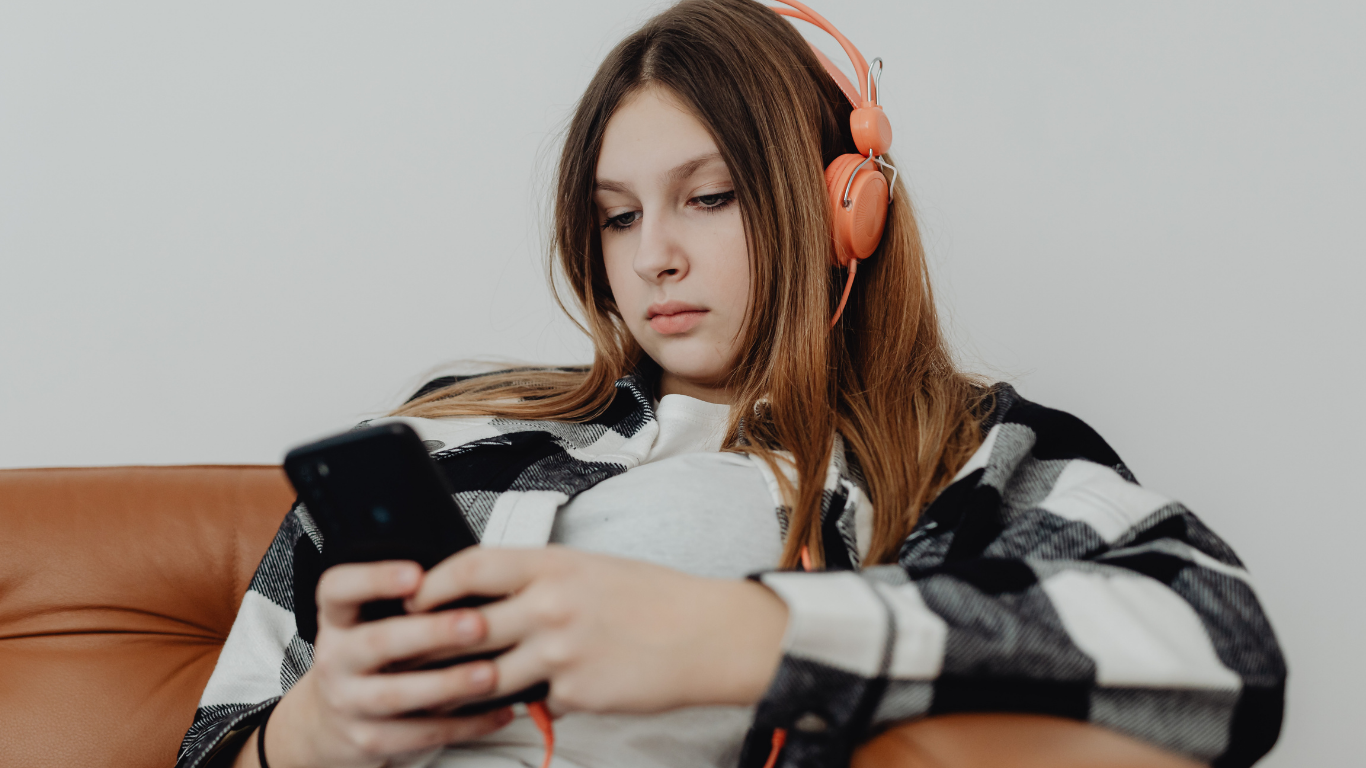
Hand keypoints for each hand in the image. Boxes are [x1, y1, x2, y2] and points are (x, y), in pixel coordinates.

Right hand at [238, 561, 513, 767]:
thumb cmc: (372, 658)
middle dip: (430, 633)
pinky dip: (463, 724)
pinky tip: (497, 711)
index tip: (416, 574)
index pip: (338, 589)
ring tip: (490, 674)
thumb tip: (476, 580)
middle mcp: (335, 658)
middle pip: (376, 642)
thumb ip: (412, 603)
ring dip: (448, 683)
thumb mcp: (373, 621)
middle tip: (476, 623)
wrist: (331, 723)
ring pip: (396, 694)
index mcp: (338, 618)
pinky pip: (419, 733)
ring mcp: (347, 702)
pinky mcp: (368, 740)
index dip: (374, 579)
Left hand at [405, 546, 789, 713]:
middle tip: (406, 653)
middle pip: (464, 628)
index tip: (412, 596)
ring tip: (443, 691)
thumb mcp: (591, 568)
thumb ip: (539, 579)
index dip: (431, 584)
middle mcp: (549, 605)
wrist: (708, 635)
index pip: (470, 567)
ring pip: (486, 676)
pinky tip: (528, 698)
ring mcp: (560, 652)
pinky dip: (528, 702)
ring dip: (464, 686)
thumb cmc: (654, 597)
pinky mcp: (574, 693)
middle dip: (428, 644)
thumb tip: (491, 594)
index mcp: (552, 565)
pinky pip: (533, 702)